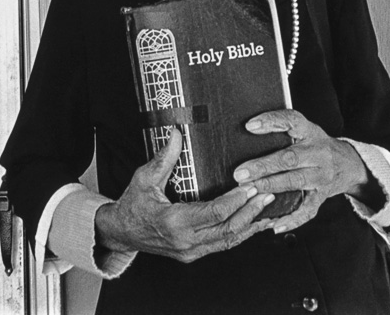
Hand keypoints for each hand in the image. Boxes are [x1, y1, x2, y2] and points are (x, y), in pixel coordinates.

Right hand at [95, 127, 274, 262]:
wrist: (121, 232)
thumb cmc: (132, 206)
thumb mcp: (144, 179)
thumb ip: (164, 158)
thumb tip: (177, 135)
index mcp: (174, 222)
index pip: (215, 213)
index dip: (236, 201)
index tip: (250, 187)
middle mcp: (186, 241)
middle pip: (229, 229)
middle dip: (251, 212)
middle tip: (268, 195)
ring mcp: (191, 251)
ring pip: (230, 241)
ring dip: (250, 225)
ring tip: (268, 209)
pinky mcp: (194, 253)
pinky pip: (223, 245)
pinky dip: (240, 233)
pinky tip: (252, 223)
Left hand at [233, 109, 373, 233]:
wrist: (349, 164)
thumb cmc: (316, 145)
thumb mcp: (305, 131)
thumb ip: (282, 131)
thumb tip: (245, 133)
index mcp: (310, 132)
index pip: (291, 121)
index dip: (271, 121)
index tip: (250, 126)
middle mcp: (318, 153)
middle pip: (290, 158)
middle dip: (263, 166)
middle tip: (240, 173)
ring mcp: (321, 176)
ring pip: (296, 181)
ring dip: (272, 186)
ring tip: (251, 190)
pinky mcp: (322, 196)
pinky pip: (307, 209)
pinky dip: (291, 219)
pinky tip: (275, 224)